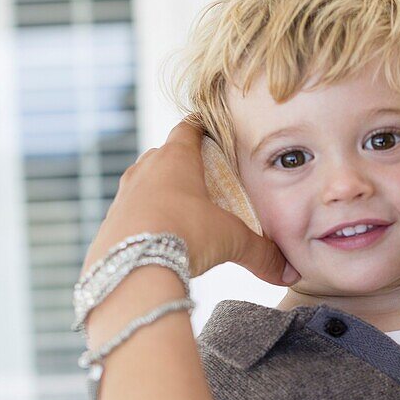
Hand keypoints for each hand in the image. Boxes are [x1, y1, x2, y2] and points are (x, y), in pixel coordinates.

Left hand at [83, 121, 298, 284]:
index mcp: (177, 158)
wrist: (130, 267)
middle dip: (184, 163)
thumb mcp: (231, 240)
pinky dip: (147, 219)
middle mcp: (146, 170)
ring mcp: (124, 195)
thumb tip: (290, 273)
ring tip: (183, 210)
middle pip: (165, 154)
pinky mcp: (110, 222)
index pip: (189, 128)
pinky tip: (161, 237)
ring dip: (162, 192)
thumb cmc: (184, 235)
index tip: (212, 128)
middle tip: (204, 177)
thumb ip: (262, 253)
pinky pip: (131, 212)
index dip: (203, 126)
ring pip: (145, 183)